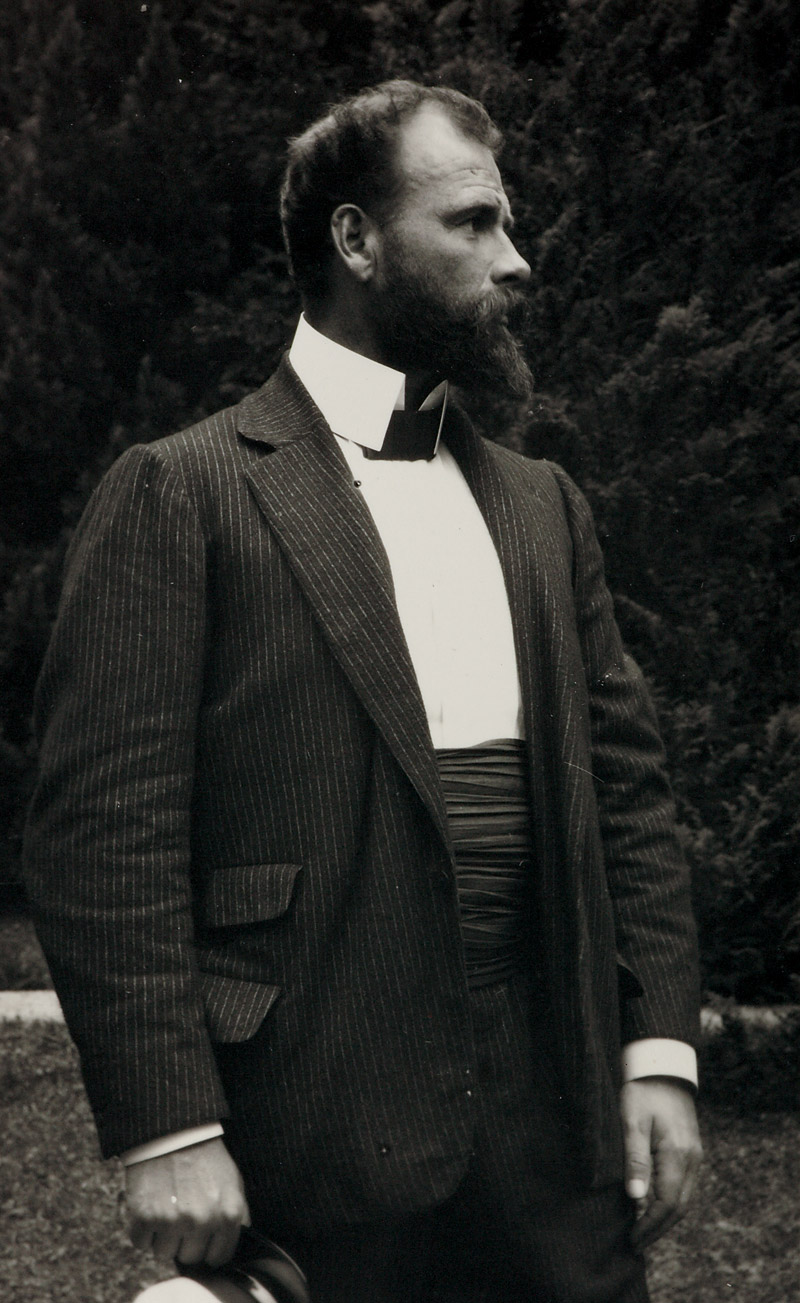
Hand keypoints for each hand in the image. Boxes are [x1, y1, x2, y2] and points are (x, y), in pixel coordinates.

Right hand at [126, 1136, 249, 1266]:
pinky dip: (142, 1230)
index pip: (218, 1258)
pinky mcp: (145, 1217)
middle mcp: (202, 1222)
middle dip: (185, 1241)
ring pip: (164, 1254)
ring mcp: (173, 1221)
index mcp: (228, 1215)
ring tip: (167, 1206)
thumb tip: (230, 1246)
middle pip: (190, 1258)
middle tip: (182, 1214)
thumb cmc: (206, 1157)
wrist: (174, 1131)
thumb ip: (237, 1217)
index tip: (201, 1236)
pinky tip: (151, 1206)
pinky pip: (141, 1243)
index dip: (208, 1247)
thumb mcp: (234, 1183)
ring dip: (162, 1236)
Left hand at [620, 1076, 702, 1248]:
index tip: (631, 1238)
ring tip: (641, 1232)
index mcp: (678, 1153)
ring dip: (664, 1218)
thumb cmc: (642, 1091)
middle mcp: (692, 1158)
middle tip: (634, 1244)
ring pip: (683, 1199)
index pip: (668, 1203)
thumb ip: (635, 1159)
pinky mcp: (691, 1150)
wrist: (662, 1067)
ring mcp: (694, 1155)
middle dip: (657, 1229)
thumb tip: (636, 1198)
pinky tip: (652, 1207)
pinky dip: (669, 1203)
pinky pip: (683, 1186)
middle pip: (679, 1207)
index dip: (649, 1225)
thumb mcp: (632, 1121)